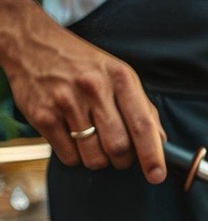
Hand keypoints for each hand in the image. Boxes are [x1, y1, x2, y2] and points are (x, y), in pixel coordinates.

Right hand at [5, 19, 166, 182]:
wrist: (33, 44)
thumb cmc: (84, 65)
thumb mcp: (118, 75)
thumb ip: (142, 108)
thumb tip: (161, 141)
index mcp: (120, 78)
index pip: (142, 125)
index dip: (152, 155)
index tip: (157, 175)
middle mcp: (93, 88)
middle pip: (118, 146)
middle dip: (123, 160)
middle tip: (119, 153)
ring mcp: (66, 102)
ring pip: (94, 157)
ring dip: (100, 160)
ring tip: (95, 142)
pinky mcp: (42, 115)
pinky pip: (69, 156)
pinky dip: (76, 156)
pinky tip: (73, 138)